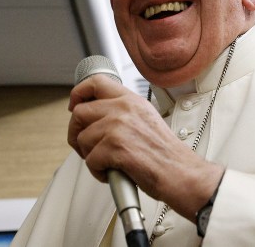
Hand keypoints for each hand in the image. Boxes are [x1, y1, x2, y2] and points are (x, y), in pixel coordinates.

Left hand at [68, 74, 223, 220]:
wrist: (180, 172)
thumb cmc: (164, 154)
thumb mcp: (146, 120)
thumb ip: (122, 113)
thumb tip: (96, 117)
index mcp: (132, 100)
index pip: (96, 82)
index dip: (78, 93)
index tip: (74, 105)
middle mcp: (124, 109)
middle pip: (80, 112)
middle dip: (77, 133)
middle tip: (87, 147)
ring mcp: (119, 127)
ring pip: (82, 139)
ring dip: (90, 156)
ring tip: (107, 163)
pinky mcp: (115, 147)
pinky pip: (89, 160)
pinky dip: (97, 172)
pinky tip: (112, 172)